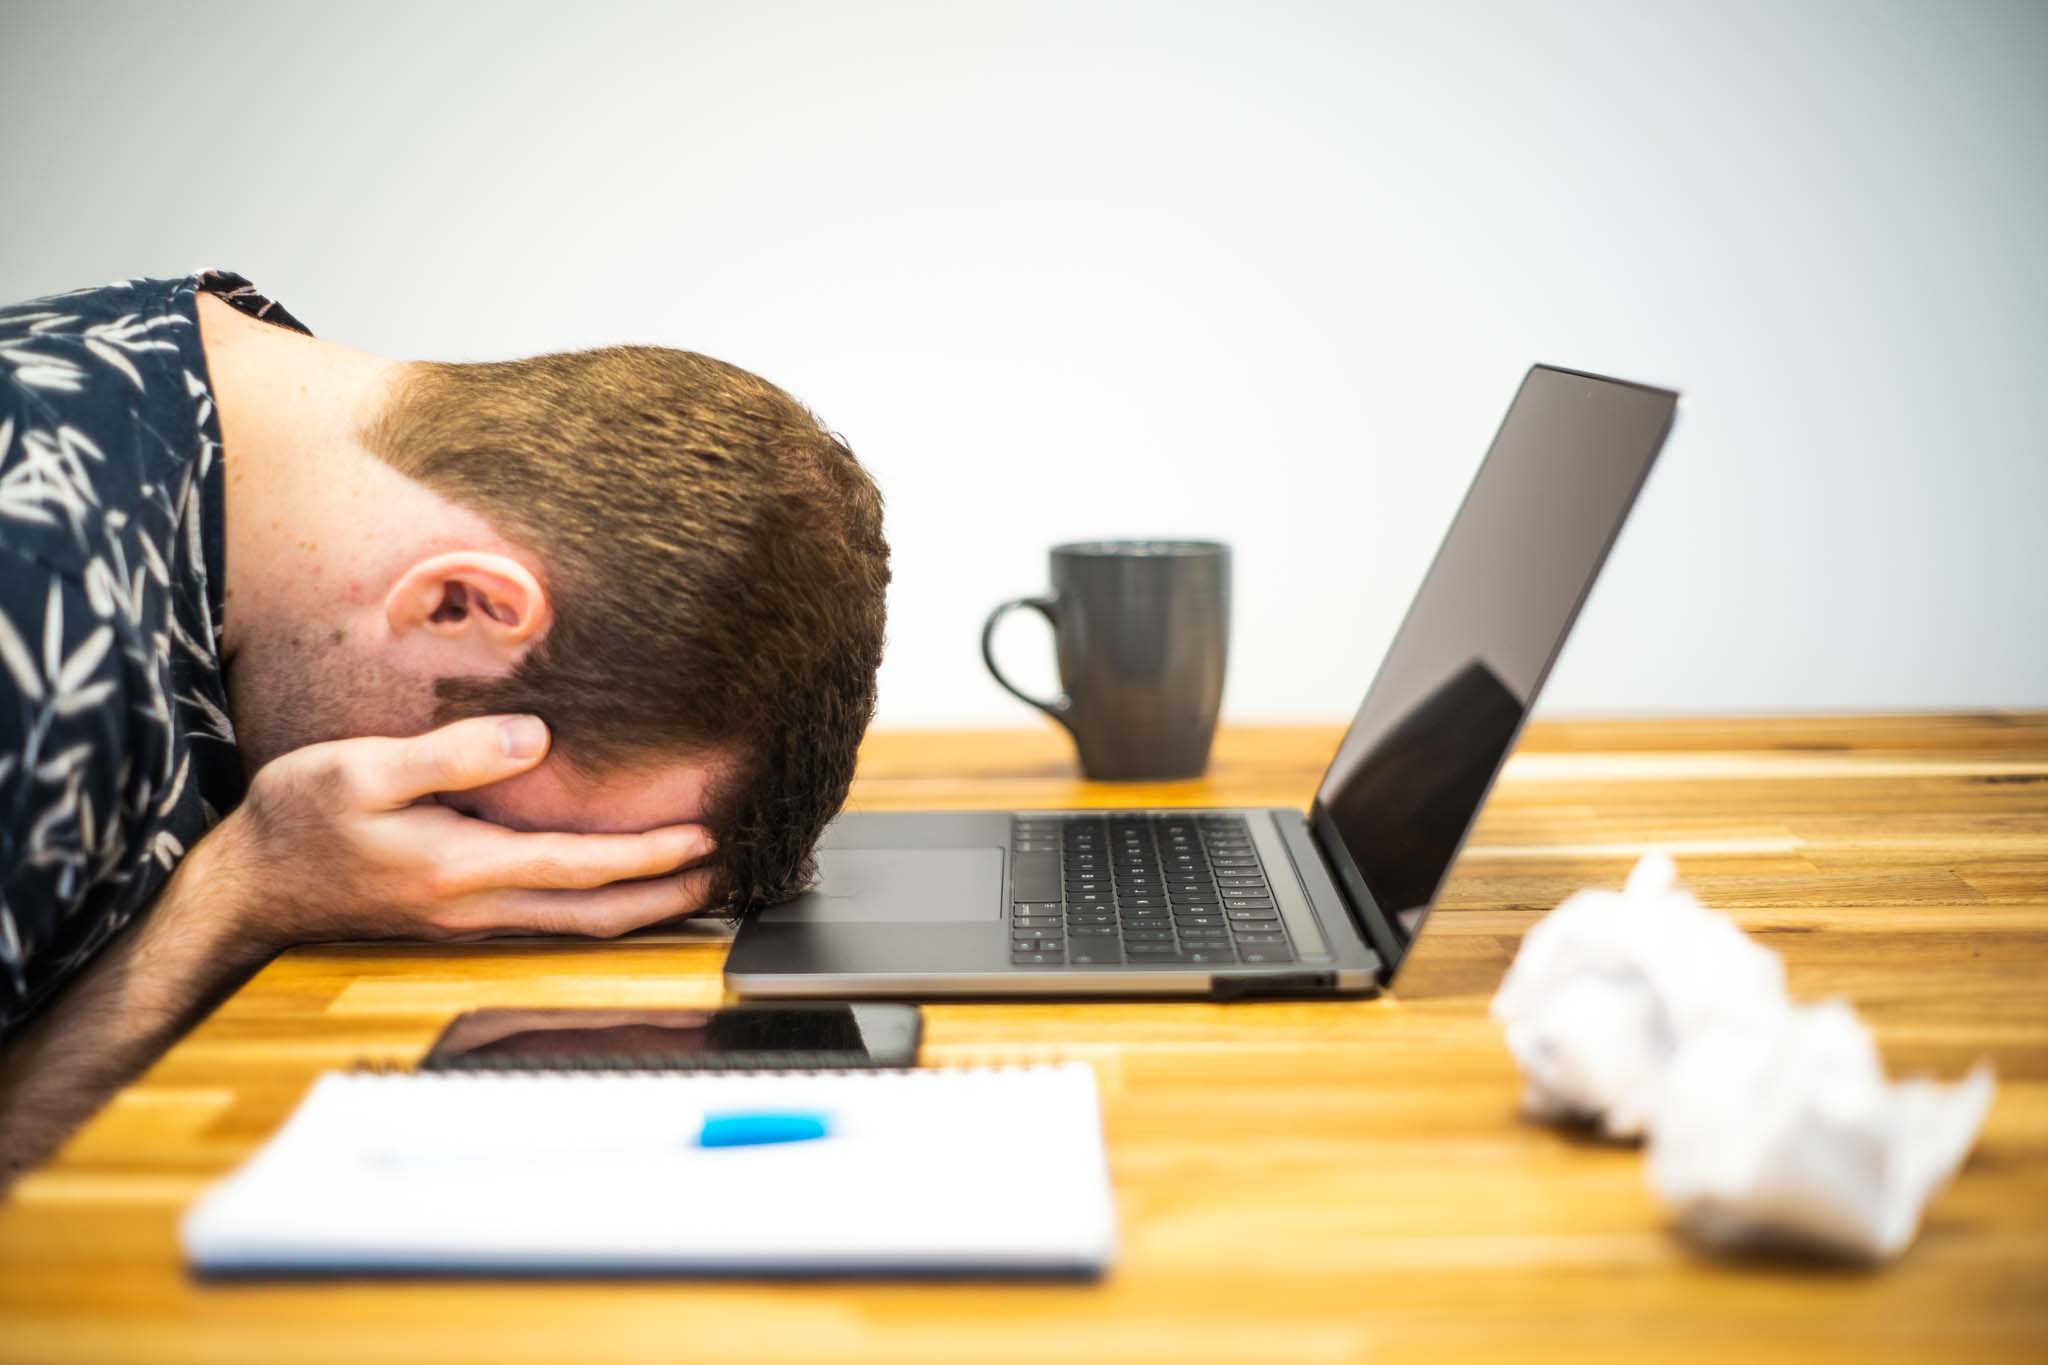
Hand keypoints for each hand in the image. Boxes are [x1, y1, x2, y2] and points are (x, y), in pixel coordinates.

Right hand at [206, 715, 718, 950]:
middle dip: (665, 896)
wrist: (247, 890)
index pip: (579, 867)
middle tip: (724, 874)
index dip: (646, 856)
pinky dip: (593, 906)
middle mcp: (476, 907)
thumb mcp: (363, 771)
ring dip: (636, 906)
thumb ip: (452, 756)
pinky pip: (546, 918)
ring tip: (689, 884)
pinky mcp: (455, 918)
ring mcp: (467, 920)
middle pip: (594, 914)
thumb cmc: (298, 822)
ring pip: (573, 924)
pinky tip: (610, 888)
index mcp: (463, 869)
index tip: (701, 839)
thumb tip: (536, 740)